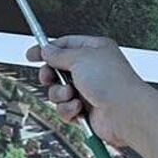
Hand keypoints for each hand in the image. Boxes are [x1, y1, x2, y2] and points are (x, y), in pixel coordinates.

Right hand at [27, 35, 151, 149]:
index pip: (65, 45)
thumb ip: (59, 54)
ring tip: (71, 95)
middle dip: (50, 76)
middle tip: (49, 78)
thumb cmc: (112, 81)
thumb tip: (46, 50)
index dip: (47, 49)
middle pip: (57, 69)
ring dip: (60, 94)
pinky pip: (64, 109)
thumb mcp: (80, 58)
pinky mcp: (85, 110)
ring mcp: (88, 90)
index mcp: (94, 50)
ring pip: (58, 91)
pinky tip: (79, 108)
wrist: (125, 113)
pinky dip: (68, 109)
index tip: (32, 55)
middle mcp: (91, 69)